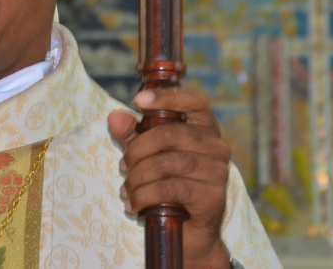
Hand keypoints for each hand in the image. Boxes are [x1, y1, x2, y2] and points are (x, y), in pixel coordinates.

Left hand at [108, 87, 231, 267]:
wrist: (188, 236)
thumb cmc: (168, 188)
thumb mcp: (145, 156)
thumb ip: (132, 135)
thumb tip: (114, 117)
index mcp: (205, 129)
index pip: (195, 101)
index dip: (167, 96)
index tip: (138, 101)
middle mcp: (217, 147)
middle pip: (170, 134)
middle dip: (137, 150)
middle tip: (122, 166)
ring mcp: (218, 172)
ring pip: (167, 163)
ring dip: (137, 177)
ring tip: (126, 189)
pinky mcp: (212, 197)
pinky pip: (170, 189)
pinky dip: (145, 196)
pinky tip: (134, 204)